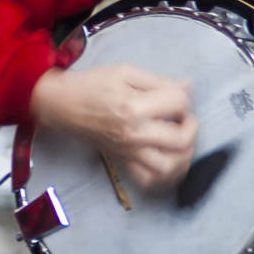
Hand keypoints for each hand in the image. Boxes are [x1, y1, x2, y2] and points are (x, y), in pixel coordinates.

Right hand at [29, 63, 197, 191]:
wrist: (62, 105)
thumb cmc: (92, 85)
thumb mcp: (126, 72)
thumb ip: (159, 81)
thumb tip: (187, 87)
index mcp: (134, 107)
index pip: (178, 104)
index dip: (184, 96)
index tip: (176, 93)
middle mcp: (133, 134)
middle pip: (181, 140)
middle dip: (191, 125)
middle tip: (183, 116)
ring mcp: (128, 152)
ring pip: (169, 168)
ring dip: (184, 154)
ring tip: (180, 139)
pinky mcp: (123, 163)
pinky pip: (149, 181)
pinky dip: (165, 176)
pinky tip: (169, 160)